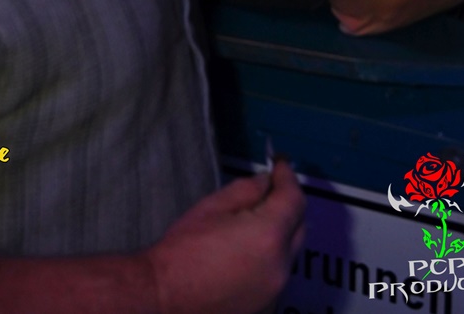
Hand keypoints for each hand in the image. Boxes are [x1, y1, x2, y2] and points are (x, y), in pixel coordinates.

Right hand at [145, 160, 305, 313]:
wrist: (164, 297)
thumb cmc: (184, 248)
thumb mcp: (213, 207)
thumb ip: (247, 190)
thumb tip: (266, 182)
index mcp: (269, 236)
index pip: (294, 199)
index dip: (288, 178)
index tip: (279, 164)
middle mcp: (281, 266)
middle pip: (299, 227)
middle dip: (288, 205)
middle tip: (268, 189)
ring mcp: (276, 290)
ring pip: (289, 252)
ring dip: (280, 232)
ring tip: (254, 221)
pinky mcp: (266, 306)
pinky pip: (277, 272)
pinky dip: (270, 256)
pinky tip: (246, 251)